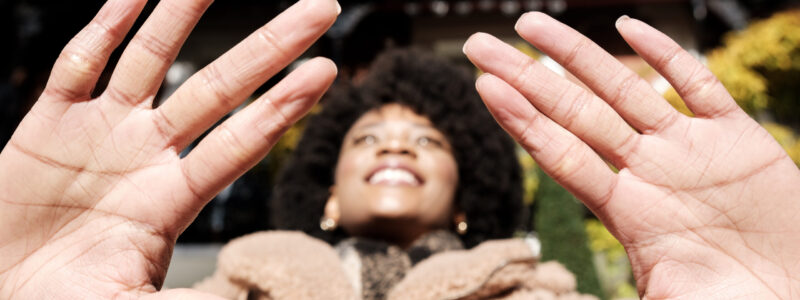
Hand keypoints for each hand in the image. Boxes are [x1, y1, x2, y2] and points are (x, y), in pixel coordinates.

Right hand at [0, 0, 338, 297]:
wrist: (0, 291)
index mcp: (172, 199)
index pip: (242, 142)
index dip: (283, 107)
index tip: (328, 71)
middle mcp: (147, 154)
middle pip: (219, 88)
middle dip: (270, 47)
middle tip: (323, 8)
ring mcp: (101, 132)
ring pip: (151, 59)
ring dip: (184, 16)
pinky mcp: (48, 123)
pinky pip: (78, 63)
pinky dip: (104, 27)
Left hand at [464, 13, 799, 298]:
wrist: (798, 290)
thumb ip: (649, 292)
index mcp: (626, 211)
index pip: (560, 154)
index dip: (522, 121)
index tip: (484, 88)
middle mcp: (647, 171)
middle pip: (573, 112)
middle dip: (526, 77)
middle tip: (479, 45)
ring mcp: (687, 149)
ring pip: (622, 89)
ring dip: (577, 54)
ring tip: (530, 24)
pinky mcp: (735, 137)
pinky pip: (696, 85)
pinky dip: (666, 55)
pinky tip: (629, 27)